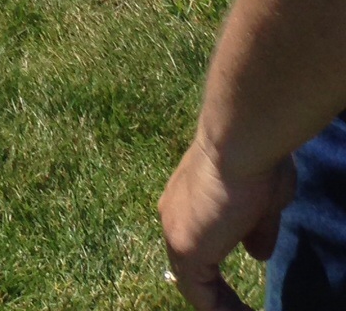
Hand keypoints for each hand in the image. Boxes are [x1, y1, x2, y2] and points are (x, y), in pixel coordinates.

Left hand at [159, 133, 292, 307]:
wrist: (240, 144)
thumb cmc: (255, 162)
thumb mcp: (263, 202)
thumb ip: (256, 229)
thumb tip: (256, 254)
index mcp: (188, 200)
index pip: (199, 242)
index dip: (215, 273)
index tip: (236, 294)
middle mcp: (175, 215)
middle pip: (191, 266)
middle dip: (215, 293)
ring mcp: (177, 232)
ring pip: (194, 282)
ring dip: (220, 305)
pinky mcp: (185, 249)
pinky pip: (201, 294)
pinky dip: (221, 310)